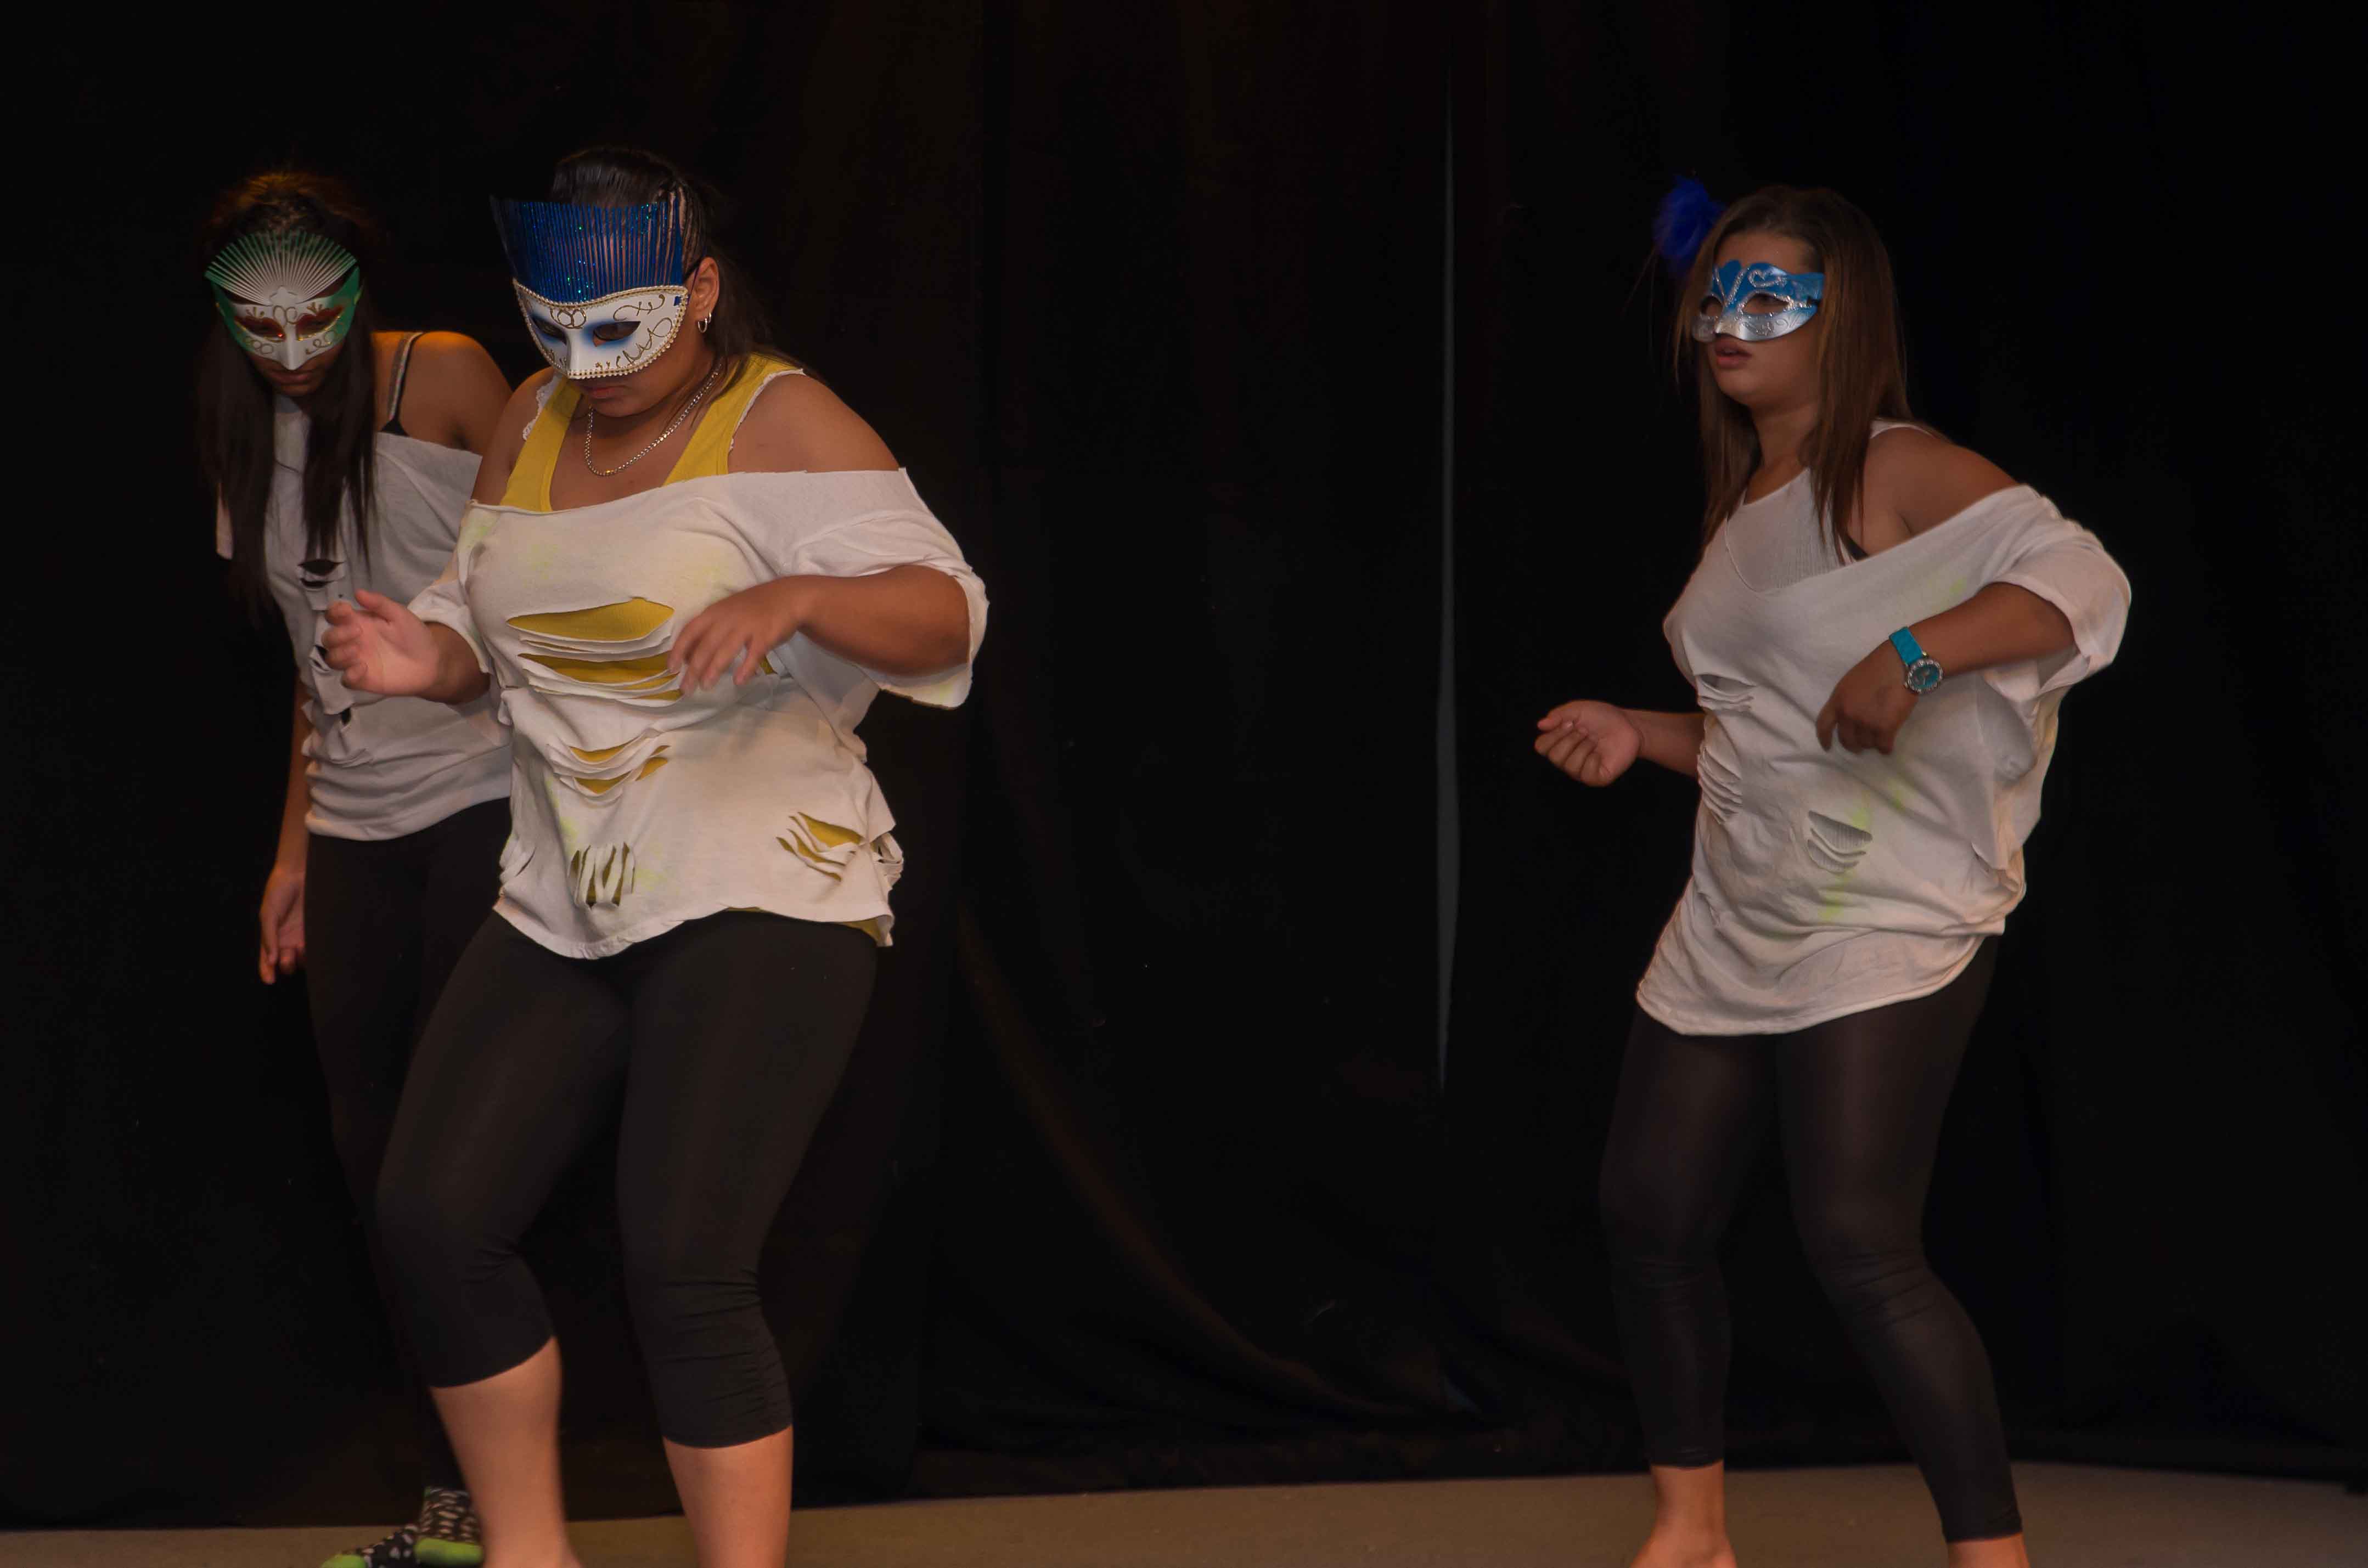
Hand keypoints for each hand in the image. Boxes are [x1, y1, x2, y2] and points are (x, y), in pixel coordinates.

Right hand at [258, 862, 304, 983]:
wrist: (298, 874)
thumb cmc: (277, 892)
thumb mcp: (268, 914)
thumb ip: (269, 937)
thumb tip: (271, 960)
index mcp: (271, 937)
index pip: (266, 960)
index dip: (267, 972)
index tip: (270, 981)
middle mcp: (286, 940)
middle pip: (285, 962)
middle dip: (286, 966)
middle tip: (288, 960)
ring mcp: (301, 936)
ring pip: (301, 958)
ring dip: (301, 960)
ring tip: (301, 952)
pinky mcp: (315, 931)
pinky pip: (315, 947)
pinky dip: (314, 952)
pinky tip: (313, 951)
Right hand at [322, 590, 440, 695]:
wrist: (431, 662)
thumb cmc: (413, 635)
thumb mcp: (399, 615)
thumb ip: (380, 603)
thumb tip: (358, 592)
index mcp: (358, 623)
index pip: (334, 616)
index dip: (333, 612)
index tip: (345, 610)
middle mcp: (352, 642)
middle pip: (328, 639)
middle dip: (337, 635)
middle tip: (358, 632)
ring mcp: (356, 661)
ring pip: (332, 659)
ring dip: (339, 654)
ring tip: (357, 650)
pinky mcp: (364, 679)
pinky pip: (346, 680)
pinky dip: (349, 675)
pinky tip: (363, 668)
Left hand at [671, 578, 811, 693]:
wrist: (788, 597)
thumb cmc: (753, 607)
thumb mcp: (726, 611)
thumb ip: (709, 629)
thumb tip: (689, 655)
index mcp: (715, 612)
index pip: (690, 631)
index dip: (679, 650)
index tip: (671, 668)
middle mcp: (728, 618)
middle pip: (706, 646)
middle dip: (694, 669)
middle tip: (686, 688)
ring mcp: (747, 626)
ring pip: (726, 650)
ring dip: (714, 670)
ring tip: (706, 687)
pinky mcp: (766, 635)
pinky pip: (753, 654)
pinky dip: (746, 668)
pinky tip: (739, 681)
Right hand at [1535, 700, 1640, 785]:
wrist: (1628, 725)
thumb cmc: (1603, 717)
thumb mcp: (1579, 710)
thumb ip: (1558, 715)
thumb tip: (1540, 725)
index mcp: (1560, 744)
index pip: (1541, 747)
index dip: (1553, 734)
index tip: (1569, 723)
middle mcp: (1567, 760)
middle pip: (1554, 757)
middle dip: (1570, 739)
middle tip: (1585, 731)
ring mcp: (1582, 771)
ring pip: (1570, 765)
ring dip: (1584, 747)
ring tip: (1594, 741)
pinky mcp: (1597, 778)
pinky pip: (1586, 774)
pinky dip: (1593, 759)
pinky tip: (1600, 753)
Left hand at [1816, 645, 1919, 752]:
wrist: (1899, 663)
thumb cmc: (1877, 668)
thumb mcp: (1849, 683)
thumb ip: (1845, 701)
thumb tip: (1849, 717)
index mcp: (1837, 701)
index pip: (1823, 725)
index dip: (1824, 739)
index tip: (1827, 748)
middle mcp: (1848, 714)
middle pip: (1846, 740)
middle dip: (1853, 745)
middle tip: (1860, 745)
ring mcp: (1866, 722)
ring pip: (1866, 744)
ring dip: (1872, 742)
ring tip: (1879, 736)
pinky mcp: (1885, 727)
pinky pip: (1883, 746)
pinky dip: (1886, 748)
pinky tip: (1888, 745)